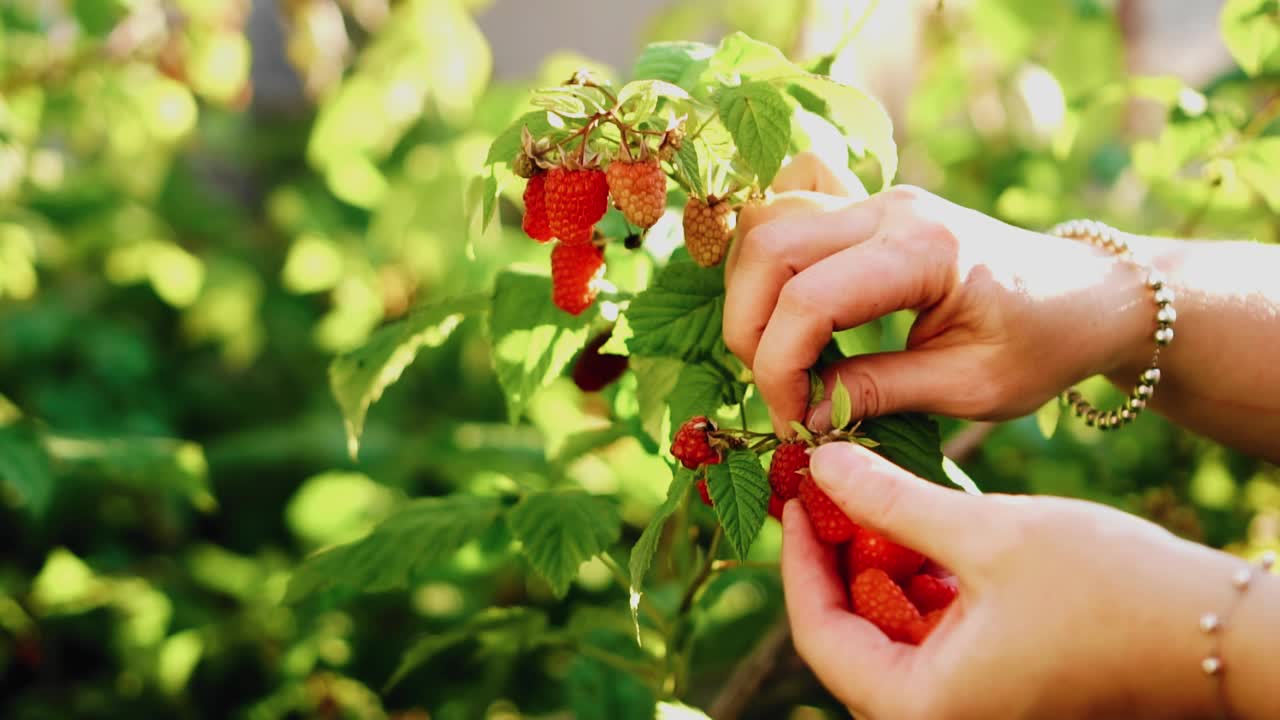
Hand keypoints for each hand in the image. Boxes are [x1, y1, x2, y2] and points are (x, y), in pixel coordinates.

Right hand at [724, 154, 1152, 433]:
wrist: (1088, 294)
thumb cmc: (1044, 344)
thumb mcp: (971, 388)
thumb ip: (879, 394)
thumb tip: (804, 417)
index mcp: (924, 250)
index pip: (808, 300)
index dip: (779, 369)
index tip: (793, 423)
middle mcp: (891, 209)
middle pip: (769, 246)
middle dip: (749, 327)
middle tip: (776, 391)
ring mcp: (877, 200)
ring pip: (767, 220)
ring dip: (751, 291)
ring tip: (779, 353)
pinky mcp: (868, 208)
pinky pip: (790, 212)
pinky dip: (768, 259)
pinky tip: (786, 307)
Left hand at [783, 442, 1248, 719]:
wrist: (1218, 634)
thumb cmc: (1109, 590)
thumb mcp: (987, 535)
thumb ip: (893, 501)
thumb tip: (819, 463)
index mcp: (923, 706)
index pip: (817, 632)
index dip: (797, 557)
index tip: (797, 495)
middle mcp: (936, 718)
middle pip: (848, 635)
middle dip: (837, 557)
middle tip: (829, 489)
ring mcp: (967, 706)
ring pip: (887, 633)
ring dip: (876, 567)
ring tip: (872, 497)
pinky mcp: (992, 687)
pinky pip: (929, 638)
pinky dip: (918, 586)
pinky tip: (923, 532)